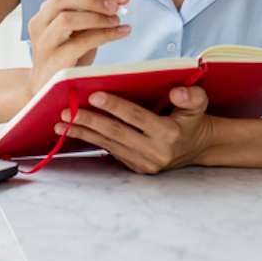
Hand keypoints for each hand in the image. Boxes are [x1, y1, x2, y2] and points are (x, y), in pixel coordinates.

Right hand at [25, 0, 131, 99]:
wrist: (47, 92)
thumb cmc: (67, 59)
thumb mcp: (77, 34)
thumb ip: (90, 16)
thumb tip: (118, 1)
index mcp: (44, 14)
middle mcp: (39, 25)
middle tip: (118, 4)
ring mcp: (44, 43)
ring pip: (67, 18)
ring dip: (97, 17)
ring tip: (117, 20)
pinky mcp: (54, 61)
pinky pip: (80, 42)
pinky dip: (104, 35)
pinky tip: (120, 33)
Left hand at [55, 86, 213, 174]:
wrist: (198, 147)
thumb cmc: (193, 119)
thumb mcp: (199, 104)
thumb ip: (191, 96)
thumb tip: (176, 92)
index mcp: (168, 133)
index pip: (136, 118)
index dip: (115, 106)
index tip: (94, 95)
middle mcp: (154, 152)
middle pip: (116, 133)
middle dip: (90, 122)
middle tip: (68, 112)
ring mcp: (144, 163)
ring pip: (109, 145)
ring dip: (84, 134)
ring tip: (62, 124)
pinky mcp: (136, 168)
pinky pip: (110, 152)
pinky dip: (92, 141)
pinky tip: (75, 132)